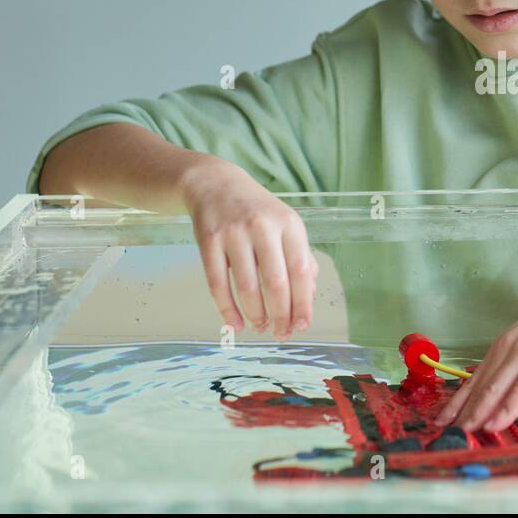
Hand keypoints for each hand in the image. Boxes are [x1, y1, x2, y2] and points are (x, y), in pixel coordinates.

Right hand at [180, 158, 317, 339]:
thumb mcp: (286, 224)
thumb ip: (300, 256)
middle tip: (281, 333)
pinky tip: (234, 322)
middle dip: (280, 314)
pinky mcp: (208, 241)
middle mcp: (262, 227)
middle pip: (275, 281)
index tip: (302, 324)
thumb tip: (308, 293)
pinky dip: (226, 307)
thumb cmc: (258, 210)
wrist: (215, 183)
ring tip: (260, 327)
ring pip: (246, 285)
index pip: (300, 270)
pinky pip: (217, 282)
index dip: (303, 301)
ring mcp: (233, 233)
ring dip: (255, 313)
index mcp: (288, 224)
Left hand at [436, 262, 517, 432]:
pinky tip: (495, 423)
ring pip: (496, 386)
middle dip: (462, 408)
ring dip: (478, 411)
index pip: (480, 373)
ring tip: (463, 431)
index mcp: (511, 340)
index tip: (446, 414)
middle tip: (443, 429)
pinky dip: (507, 407)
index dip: (462, 396)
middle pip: (482, 381)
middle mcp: (512, 343)